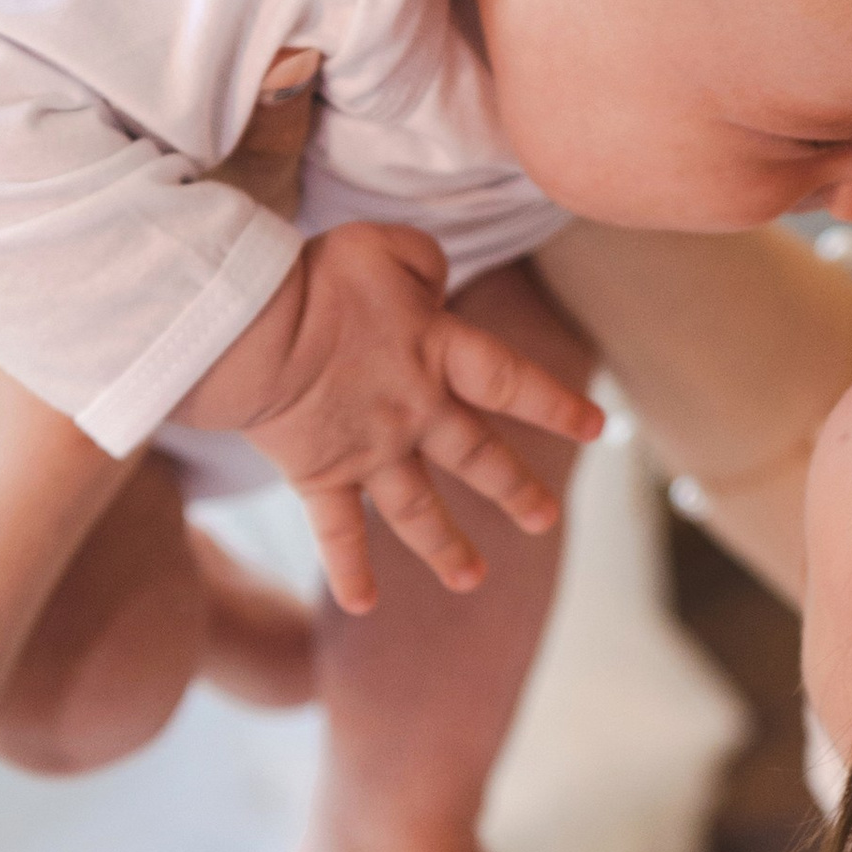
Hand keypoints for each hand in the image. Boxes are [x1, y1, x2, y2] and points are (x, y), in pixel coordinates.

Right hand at [181, 223, 606, 613]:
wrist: (254, 328)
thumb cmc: (318, 280)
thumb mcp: (384, 246)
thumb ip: (424, 261)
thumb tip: (436, 284)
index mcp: (437, 353)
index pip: (512, 382)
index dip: (556, 404)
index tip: (597, 428)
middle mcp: (414, 412)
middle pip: (477, 456)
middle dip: (515, 490)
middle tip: (545, 520)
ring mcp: (368, 451)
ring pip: (418, 510)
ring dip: (447, 547)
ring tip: (473, 580)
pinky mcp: (319, 475)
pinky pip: (338, 532)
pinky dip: (349, 569)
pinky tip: (363, 605)